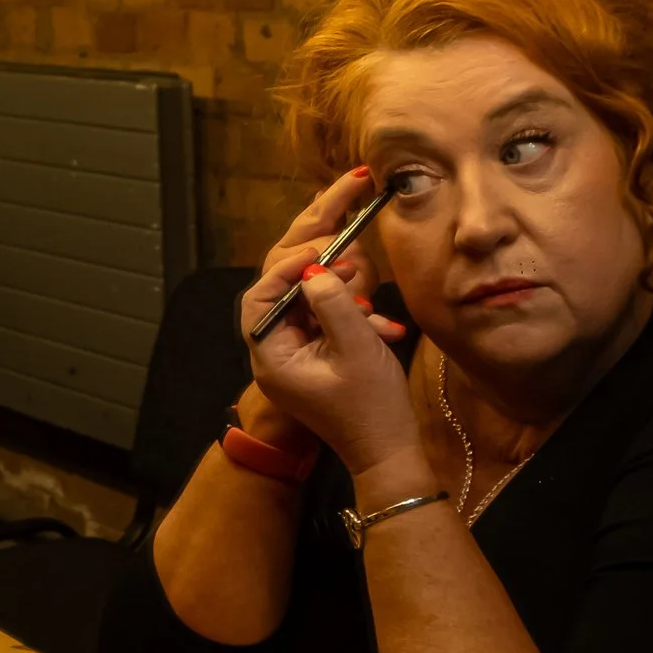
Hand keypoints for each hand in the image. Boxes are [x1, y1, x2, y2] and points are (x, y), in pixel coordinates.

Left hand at [242, 171, 416, 472]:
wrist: (390, 453)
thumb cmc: (370, 410)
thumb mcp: (356, 350)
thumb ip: (333, 302)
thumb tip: (314, 266)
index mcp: (271, 353)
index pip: (262, 293)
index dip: (289, 265)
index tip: (323, 249)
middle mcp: (276, 347)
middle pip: (284, 279)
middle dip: (317, 245)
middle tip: (347, 200)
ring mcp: (297, 347)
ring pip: (309, 290)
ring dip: (343, 281)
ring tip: (365, 272)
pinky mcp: (319, 347)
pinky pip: (330, 311)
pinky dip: (356, 309)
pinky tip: (383, 324)